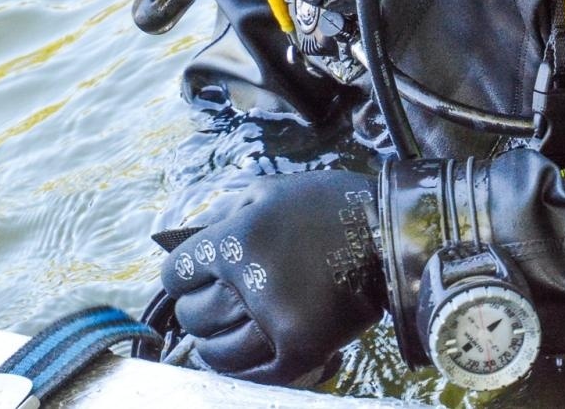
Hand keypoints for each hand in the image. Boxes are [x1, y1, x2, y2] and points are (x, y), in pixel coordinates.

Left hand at [158, 170, 384, 385]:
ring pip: (217, 349)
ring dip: (209, 344)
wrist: (387, 233)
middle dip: (191, 310)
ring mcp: (275, 322)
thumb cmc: (324, 205)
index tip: (189, 278)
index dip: (179, 276)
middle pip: (193, 314)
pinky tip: (236, 356)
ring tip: (216, 336)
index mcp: (235, 241)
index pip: (177, 273)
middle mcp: (249, 284)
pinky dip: (238, 370)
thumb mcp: (267, 191)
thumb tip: (188, 241)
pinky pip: (253, 373)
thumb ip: (223, 213)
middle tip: (203, 305)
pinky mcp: (300, 351)